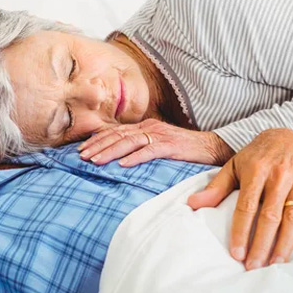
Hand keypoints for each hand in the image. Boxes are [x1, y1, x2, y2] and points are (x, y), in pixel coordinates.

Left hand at [77, 119, 233, 166]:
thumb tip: (119, 159)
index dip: (97, 140)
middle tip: (81, 157)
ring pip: (129, 141)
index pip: (115, 132)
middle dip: (97, 146)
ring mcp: (160, 135)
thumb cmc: (183, 149)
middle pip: (118, 135)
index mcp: (144, 127)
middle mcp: (149, 128)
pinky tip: (123, 165)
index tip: (80, 149)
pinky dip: (136, 157)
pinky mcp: (171, 145)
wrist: (212, 147)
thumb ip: (140, 148)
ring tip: (95, 161)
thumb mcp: (158, 145)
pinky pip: (150, 150)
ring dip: (110, 151)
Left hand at [187, 128, 292, 269]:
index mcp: (256, 171)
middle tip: (253, 265)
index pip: (246, 206)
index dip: (241, 231)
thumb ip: (216, 187)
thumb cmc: (256, 156)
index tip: (236, 253)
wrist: (288, 136)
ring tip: (275, 263)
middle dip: (261, 244)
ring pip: (292, 218)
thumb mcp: (233, 166)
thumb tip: (192, 204)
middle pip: (270, 216)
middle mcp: (279, 176)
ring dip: (284, 243)